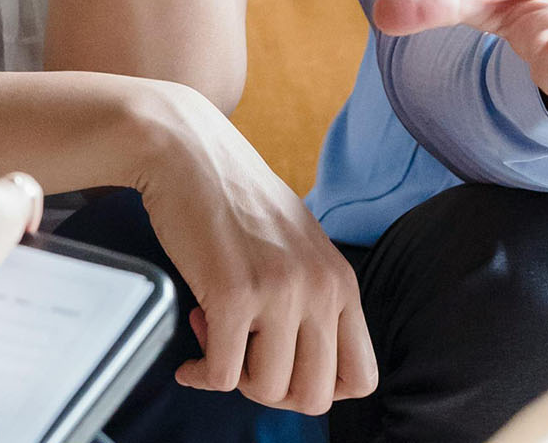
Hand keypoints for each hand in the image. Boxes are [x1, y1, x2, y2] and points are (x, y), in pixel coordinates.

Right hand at [131, 83, 376, 413]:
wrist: (186, 151)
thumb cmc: (233, 198)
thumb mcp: (295, 247)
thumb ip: (311, 297)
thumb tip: (301, 364)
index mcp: (342, 281)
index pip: (361, 379)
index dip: (318, 389)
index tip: (282, 367)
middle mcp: (321, 288)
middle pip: (314, 397)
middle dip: (272, 393)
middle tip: (243, 361)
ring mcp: (280, 292)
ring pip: (267, 390)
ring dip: (234, 380)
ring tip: (212, 336)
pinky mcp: (234, 293)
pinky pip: (222, 375)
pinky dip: (201, 378)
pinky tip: (188, 363)